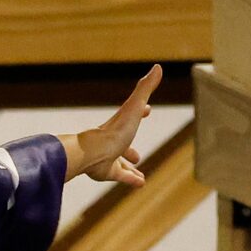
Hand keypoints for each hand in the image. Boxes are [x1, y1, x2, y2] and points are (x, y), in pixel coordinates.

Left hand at [67, 64, 161, 185]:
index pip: (133, 114)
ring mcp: (110, 156)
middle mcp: (114, 140)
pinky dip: (131, 179)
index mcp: (122, 124)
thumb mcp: (134, 107)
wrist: (92, 153)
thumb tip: (159, 67)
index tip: (148, 110)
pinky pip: (121, 176)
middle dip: (131, 148)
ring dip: (129, 166)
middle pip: (124, 143)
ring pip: (121, 162)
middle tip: (137, 154)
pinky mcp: (108, 172)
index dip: (142, 111)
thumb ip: (145, 88)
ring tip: (140, 174)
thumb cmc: (114, 131)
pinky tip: (140, 184)